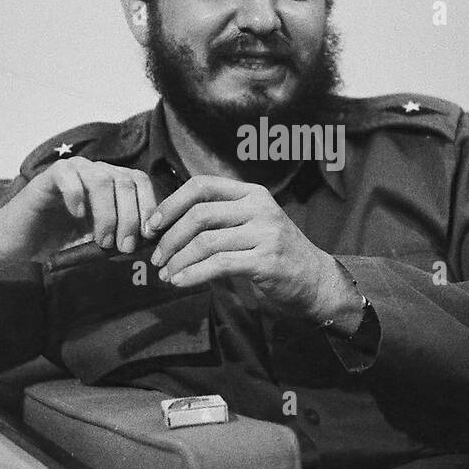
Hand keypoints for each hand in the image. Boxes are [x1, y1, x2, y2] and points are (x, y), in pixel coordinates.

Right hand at [0, 157, 157, 264]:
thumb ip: (121, 237)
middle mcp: (96, 171)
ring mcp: (74, 170)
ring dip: (108, 214)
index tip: (148, 236)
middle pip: (125, 181)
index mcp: (111, 183)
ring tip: (102, 241)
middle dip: (130, 217)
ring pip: (103, 180)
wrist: (19, 242)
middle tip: (125, 246)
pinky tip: (77, 216)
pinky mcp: (50, 175)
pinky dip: (78, 197)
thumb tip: (148, 242)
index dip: (149, 206)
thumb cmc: (59, 242)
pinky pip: (70, 176)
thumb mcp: (98, 242)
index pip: (140, 182)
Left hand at [143, 175, 354, 322]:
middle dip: (170, 238)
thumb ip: (218, 221)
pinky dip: (193, 275)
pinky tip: (180, 283)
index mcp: (252, 193)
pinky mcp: (266, 260)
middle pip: (199, 214)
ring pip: (205, 241)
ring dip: (178, 260)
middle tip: (156, 258)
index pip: (202, 185)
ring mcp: (265, 232)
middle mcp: (260, 207)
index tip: (153, 225)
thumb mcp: (250, 226)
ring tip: (166, 274)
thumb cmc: (275, 255)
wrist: (316, 281)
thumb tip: (166, 228)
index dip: (171, 203)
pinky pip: (218, 265)